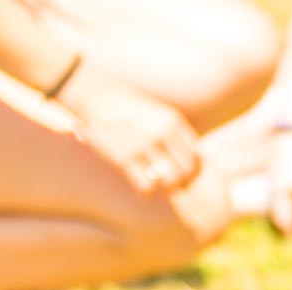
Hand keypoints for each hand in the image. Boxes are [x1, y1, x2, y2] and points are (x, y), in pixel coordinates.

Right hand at [57, 67, 201, 193]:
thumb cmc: (128, 110)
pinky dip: (145, 192)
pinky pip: (146, 186)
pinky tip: (141, 188)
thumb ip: (175, 133)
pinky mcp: (123, 156)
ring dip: (165, 189)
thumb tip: (195, 157)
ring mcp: (143, 144)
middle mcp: (162, 132)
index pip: (197, 155)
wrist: (94, 96)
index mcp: (172, 121)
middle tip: (170, 185)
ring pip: (170, 181)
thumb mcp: (157, 113)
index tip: (182, 173)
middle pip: (186, 171)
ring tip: (157, 187)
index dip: (193, 169)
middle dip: (180, 182)